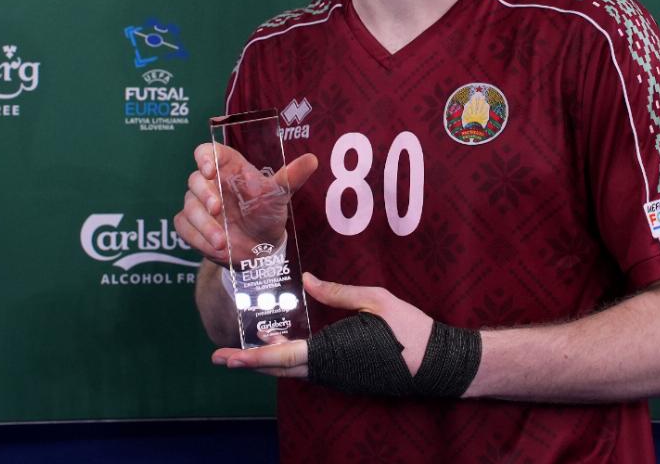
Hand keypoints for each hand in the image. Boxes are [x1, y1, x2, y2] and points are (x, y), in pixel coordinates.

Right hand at [174, 142, 317, 265]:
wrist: (260, 249)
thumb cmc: (267, 213)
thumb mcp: (279, 195)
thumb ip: (291, 177)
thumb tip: (312, 159)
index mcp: (228, 167)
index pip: (207, 151)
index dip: (205, 157)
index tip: (210, 169)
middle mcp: (210, 183)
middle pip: (195, 179)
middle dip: (204, 194)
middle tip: (217, 208)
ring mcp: (198, 204)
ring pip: (189, 206)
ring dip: (203, 223)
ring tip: (222, 241)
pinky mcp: (191, 225)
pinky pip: (184, 227)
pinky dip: (197, 238)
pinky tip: (215, 247)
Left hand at [211, 273, 434, 377]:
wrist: (438, 363)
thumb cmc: (409, 330)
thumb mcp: (374, 301)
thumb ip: (338, 292)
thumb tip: (307, 281)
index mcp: (331, 353)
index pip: (281, 358)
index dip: (250, 357)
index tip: (225, 357)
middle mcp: (329, 371)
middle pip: (279, 369)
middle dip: (249, 361)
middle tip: (221, 355)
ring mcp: (338, 378)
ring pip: (293, 370)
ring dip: (269, 358)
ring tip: (250, 342)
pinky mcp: (346, 377)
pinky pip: (309, 369)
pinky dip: (289, 358)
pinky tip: (282, 343)